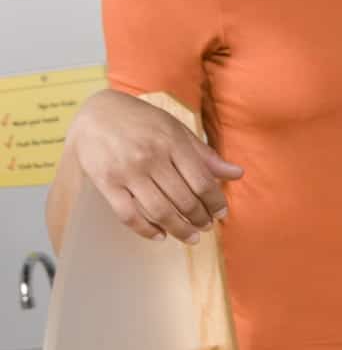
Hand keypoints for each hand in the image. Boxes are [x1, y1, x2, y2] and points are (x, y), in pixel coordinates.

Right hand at [66, 90, 242, 242]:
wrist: (97, 112)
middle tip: (206, 226)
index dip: (215, 203)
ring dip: (180, 230)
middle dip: (200, 219)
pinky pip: (128, 215)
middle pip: (184, 200)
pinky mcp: (106, 182)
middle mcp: (150, 158)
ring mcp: (127, 171)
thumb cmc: (143, 121)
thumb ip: (205, 155)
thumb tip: (238, 174)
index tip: (221, 213)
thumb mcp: (177, 130)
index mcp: (172, 143)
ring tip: (191, 237)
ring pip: (160, 212)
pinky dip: (146, 231)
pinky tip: (160, 235)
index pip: (202, 182)